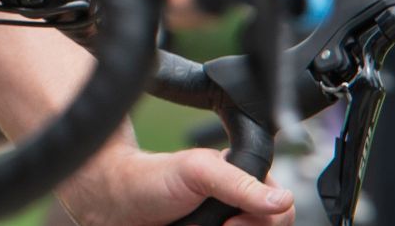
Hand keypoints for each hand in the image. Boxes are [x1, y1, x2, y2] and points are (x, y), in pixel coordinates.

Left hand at [64, 146, 294, 225]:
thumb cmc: (151, 180)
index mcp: (242, 183)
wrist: (111, 207)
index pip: (282, 209)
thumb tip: (283, 200)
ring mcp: (222, 225)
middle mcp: (237, 208)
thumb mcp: (200, 172)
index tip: (232, 223)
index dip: (263, 220)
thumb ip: (240, 183)